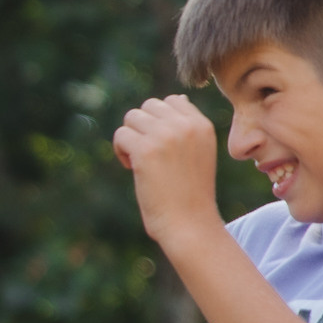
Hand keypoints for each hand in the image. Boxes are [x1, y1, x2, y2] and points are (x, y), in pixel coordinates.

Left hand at [112, 94, 220, 247]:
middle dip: (142, 128)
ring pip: (132, 117)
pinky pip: (121, 134)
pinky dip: (120, 151)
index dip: (158, 123)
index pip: (171, 101)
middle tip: (148, 156)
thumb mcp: (199, 152)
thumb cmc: (191, 192)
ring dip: (130, 138)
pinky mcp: (145, 149)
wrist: (190, 224)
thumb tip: (176, 99)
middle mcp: (185, 125)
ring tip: (140, 162)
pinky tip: (133, 169)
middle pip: (148, 106)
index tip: (162, 147)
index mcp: (202, 125)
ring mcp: (165, 135)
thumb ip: (187, 126)